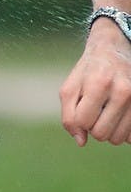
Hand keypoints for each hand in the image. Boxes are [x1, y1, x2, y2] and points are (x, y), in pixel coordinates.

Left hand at [60, 17, 130, 145]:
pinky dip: (122, 131)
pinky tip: (118, 115)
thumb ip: (68, 114)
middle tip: (93, 111)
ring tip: (105, 112)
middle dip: (92, 127)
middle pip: (101, 134)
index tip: (80, 109)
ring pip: (118, 139)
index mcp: (98, 82)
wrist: (116, 50)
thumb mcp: (71, 85)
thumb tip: (80, 141)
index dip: (78, 120)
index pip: (83, 121)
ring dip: (107, 130)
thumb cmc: (90, 70)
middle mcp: (122, 91)